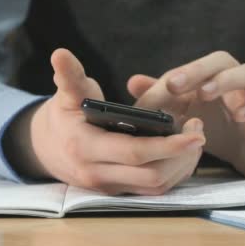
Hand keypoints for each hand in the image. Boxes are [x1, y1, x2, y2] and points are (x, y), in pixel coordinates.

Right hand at [6, 49, 205, 194]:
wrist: (45, 148)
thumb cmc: (62, 116)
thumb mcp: (65, 95)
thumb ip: (69, 77)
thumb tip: (60, 53)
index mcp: (86, 147)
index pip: (135, 152)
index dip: (168, 145)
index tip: (196, 133)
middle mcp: (98, 174)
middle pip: (152, 176)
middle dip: (182, 156)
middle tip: (200, 130)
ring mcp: (109, 188)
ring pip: (156, 186)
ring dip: (181, 166)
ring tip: (195, 139)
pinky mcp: (119, 192)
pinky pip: (153, 190)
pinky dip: (173, 173)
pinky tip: (184, 153)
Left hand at [127, 51, 244, 177]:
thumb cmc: (218, 127)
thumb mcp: (186, 115)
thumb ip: (163, 99)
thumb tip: (133, 82)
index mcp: (213, 77)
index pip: (194, 67)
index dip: (175, 75)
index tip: (154, 91)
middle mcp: (235, 78)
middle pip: (221, 60)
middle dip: (196, 69)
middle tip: (174, 84)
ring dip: (226, 80)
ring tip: (205, 93)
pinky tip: (240, 114)